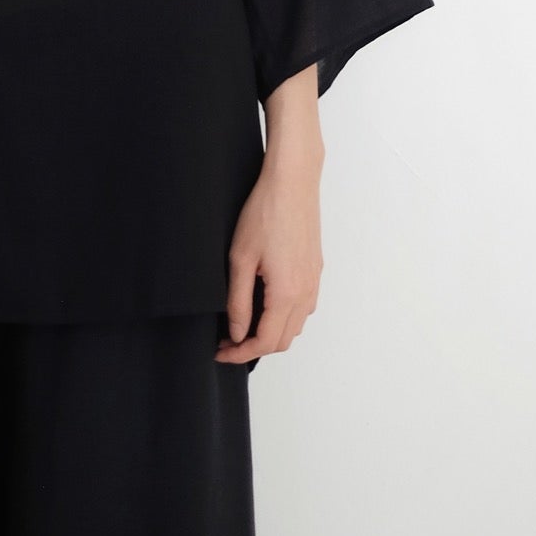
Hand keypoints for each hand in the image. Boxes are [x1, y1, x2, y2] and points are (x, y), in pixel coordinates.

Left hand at [214, 139, 323, 365]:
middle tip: (227, 339)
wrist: (292, 182)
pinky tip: (265, 302)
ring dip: (271, 333)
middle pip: (282, 341)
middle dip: (254, 347)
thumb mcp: (240, 258)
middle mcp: (305, 294)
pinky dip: (284, 317)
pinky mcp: (315, 270)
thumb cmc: (264, 213)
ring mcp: (313, 282)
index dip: (240, 353)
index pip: (265, 342)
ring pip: (295, 326)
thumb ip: (239, 301)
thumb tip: (238, 333)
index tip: (220, 351)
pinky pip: (303, 307)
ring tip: (243, 322)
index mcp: (287, 294)